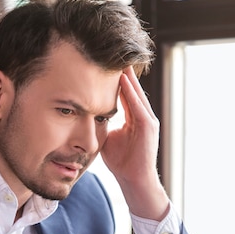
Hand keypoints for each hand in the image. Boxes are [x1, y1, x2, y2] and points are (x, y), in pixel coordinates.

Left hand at [100, 67, 169, 220]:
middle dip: (122, 72)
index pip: (123, 93)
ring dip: (127, 77)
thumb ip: (101, 124)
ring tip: (118, 60)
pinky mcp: (148, 127)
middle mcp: (142, 115)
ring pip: (135, 93)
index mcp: (133, 117)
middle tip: (111, 53)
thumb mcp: (108, 138)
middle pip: (131, 88)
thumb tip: (86, 115)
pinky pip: (138, 106)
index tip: (102, 63)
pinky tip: (122, 81)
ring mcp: (147, 120)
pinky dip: (130, 93)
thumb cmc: (121, 162)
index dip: (114, 79)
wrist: (134, 180)